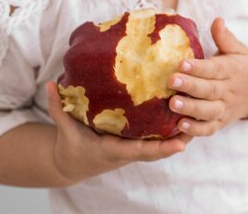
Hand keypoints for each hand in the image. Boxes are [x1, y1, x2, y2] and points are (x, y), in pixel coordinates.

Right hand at [46, 81, 191, 184]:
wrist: (70, 164)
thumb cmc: (70, 146)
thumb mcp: (63, 127)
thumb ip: (57, 106)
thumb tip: (51, 83)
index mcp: (111, 150)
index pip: (138, 151)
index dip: (159, 148)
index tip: (179, 143)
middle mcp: (125, 152)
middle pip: (157, 151)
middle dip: (176, 141)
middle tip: (196, 126)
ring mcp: (131, 150)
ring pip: (159, 146)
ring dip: (177, 135)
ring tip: (197, 117)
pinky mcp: (133, 144)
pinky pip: (154, 141)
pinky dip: (168, 133)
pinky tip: (181, 117)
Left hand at [167, 18, 247, 136]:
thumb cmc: (241, 66)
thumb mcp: (237, 49)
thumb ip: (225, 37)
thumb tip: (217, 20)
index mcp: (231, 70)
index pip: (214, 69)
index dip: (198, 67)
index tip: (182, 63)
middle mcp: (228, 91)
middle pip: (209, 90)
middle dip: (190, 86)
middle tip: (171, 81)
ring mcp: (225, 109)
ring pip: (209, 111)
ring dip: (191, 109)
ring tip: (172, 104)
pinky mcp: (221, 123)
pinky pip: (209, 129)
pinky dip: (196, 130)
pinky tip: (180, 126)